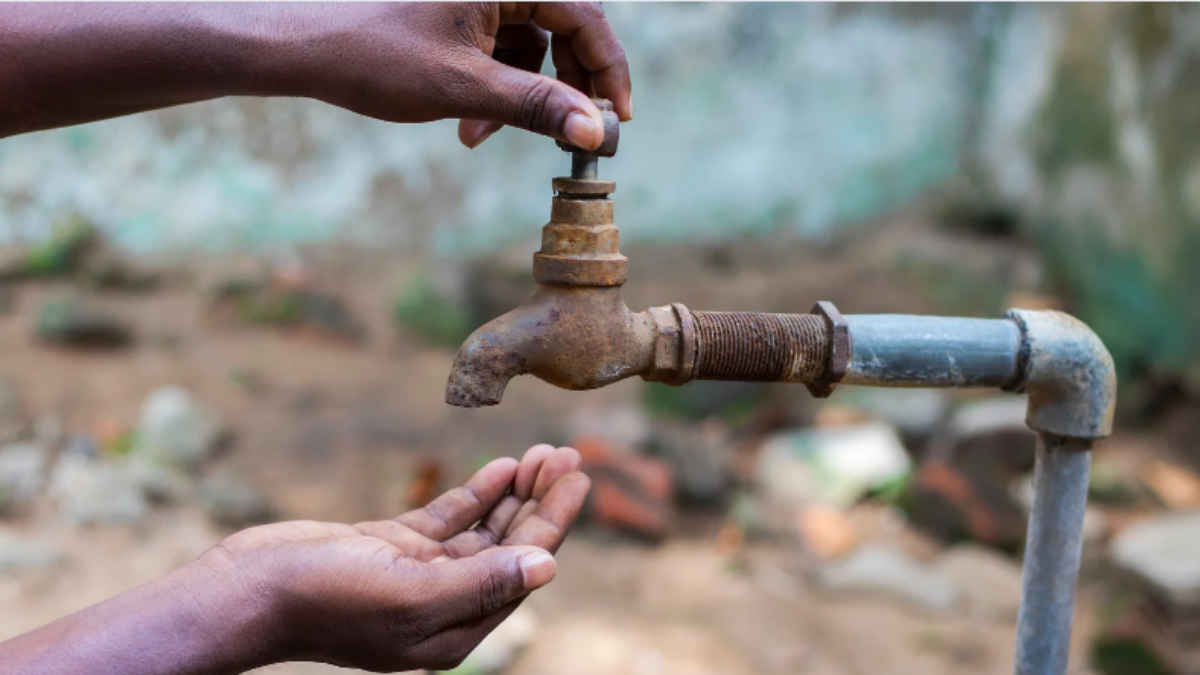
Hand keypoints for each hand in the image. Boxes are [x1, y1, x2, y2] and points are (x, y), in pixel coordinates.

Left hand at [0, 3, 631, 146]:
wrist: (299, 46)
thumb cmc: (374, 57)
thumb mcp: (464, 89)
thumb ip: (538, 108)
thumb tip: (597, 132)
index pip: (585, 17)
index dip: (607, 71)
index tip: (618, 119)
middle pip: (564, 28)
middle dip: (562, 88)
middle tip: (568, 135)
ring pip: (530, 45)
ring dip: (520, 96)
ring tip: (478, 136)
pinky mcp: (457, 12)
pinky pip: (499, 48)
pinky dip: (493, 87)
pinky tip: (465, 122)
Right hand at [204, 444, 588, 671]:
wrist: (248, 590)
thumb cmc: (324, 600)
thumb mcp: (410, 595)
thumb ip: (481, 583)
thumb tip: (548, 568)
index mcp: (455, 629)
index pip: (522, 569)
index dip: (554, 523)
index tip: (579, 478)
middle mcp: (444, 604)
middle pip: (510, 547)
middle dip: (541, 501)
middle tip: (569, 454)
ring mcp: (419, 574)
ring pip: (484, 529)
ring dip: (515, 492)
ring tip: (544, 452)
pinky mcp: (394, 547)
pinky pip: (450, 518)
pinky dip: (478, 493)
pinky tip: (502, 466)